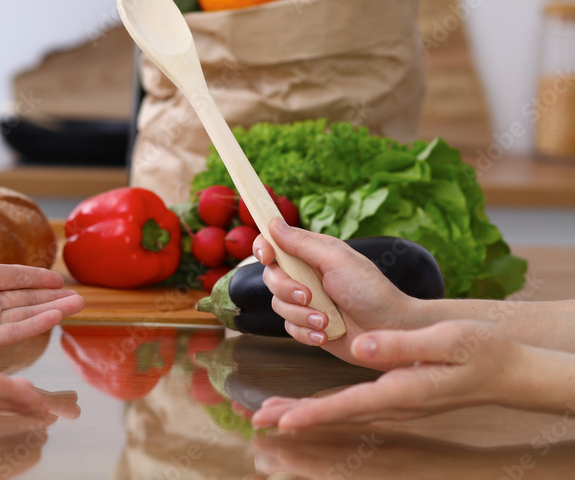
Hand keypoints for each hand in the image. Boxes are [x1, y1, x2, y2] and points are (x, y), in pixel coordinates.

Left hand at [0, 224, 85, 352]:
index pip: (13, 276)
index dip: (36, 277)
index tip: (58, 278)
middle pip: (25, 298)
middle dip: (52, 298)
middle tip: (80, 297)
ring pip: (26, 314)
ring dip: (52, 310)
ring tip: (77, 306)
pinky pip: (14, 330)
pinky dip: (36, 324)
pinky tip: (54, 317)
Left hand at [251, 320, 523, 429]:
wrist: (505, 371)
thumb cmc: (481, 351)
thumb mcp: (446, 341)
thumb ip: (401, 346)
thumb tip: (361, 349)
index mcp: (404, 391)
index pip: (351, 405)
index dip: (316, 414)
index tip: (285, 422)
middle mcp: (394, 403)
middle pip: (336, 414)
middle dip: (296, 416)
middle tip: (258, 420)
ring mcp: (394, 403)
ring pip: (340, 411)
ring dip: (303, 411)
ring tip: (267, 414)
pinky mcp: (394, 396)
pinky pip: (350, 404)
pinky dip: (322, 406)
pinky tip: (304, 405)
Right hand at [254, 219, 415, 367]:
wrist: (390, 331)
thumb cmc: (370, 291)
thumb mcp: (336, 260)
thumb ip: (302, 243)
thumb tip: (273, 223)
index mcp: (312, 253)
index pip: (274, 244)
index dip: (264, 248)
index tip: (266, 256)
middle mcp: (306, 275)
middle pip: (271, 277)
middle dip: (287, 290)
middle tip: (309, 296)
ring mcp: (306, 301)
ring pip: (278, 305)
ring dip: (301, 315)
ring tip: (326, 321)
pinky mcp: (308, 325)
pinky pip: (290, 328)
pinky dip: (306, 333)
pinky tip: (325, 334)